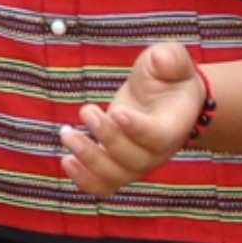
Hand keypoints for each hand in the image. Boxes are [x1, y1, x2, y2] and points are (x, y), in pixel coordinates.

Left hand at [60, 42, 206, 195]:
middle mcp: (158, 151)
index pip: (159, 137)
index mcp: (175, 124)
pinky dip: (84, 180)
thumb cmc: (168, 77)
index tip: (117, 111)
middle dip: (107, 138)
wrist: (167, 100)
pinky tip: (66, 160)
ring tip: (67, 134)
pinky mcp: (119, 166)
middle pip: (134, 160)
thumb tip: (160, 58)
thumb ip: (170, 57)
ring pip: (116, 176)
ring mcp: (138, 163)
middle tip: (87, 111)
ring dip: (89, 159)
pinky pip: (103, 185)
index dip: (138, 129)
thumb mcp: (173, 59)